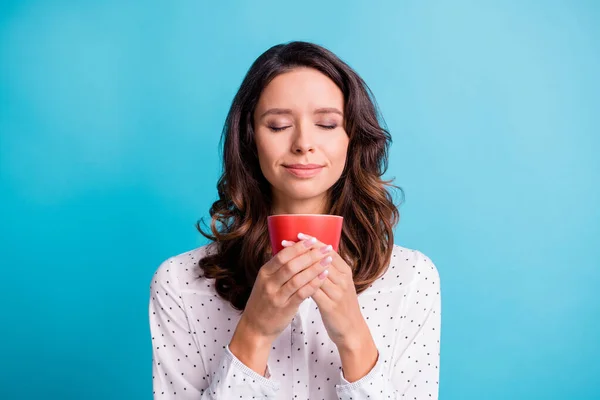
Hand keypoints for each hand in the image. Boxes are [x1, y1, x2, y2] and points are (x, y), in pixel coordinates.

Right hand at [239, 234, 334, 340]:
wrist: (255, 327)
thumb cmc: (263, 302)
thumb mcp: (265, 281)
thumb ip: (278, 268)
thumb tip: (295, 249)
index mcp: (264, 273)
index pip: (282, 255)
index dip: (298, 247)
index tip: (312, 239)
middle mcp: (269, 283)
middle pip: (291, 265)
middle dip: (310, 255)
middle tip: (325, 248)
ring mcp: (277, 296)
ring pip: (298, 278)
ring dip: (315, 268)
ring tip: (328, 260)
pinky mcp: (285, 308)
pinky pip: (302, 293)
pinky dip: (313, 284)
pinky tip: (323, 277)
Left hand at [293, 233, 369, 348]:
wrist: (351, 330)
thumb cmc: (342, 305)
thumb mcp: (340, 284)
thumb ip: (329, 270)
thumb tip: (313, 254)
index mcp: (345, 272)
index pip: (328, 251)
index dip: (312, 242)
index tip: (297, 234)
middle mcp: (343, 280)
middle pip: (321, 259)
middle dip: (301, 249)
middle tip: (285, 241)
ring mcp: (337, 293)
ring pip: (315, 273)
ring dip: (297, 263)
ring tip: (282, 257)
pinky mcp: (330, 306)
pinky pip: (313, 290)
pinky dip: (301, 282)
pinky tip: (288, 278)